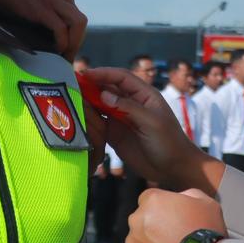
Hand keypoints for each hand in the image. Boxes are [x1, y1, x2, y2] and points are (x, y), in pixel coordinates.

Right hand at [0, 0, 86, 61]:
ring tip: (62, 58)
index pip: (77, 17)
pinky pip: (61, 30)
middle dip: (76, 42)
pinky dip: (61, 44)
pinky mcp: (43, 8)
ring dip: (72, 45)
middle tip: (65, 58)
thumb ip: (49, 12)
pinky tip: (53, 52)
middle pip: (81, 22)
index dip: (74, 37)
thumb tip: (54, 39)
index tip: (65, 51)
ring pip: (78, 25)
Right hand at [80, 68, 222, 193]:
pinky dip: (88, 120)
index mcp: (144, 95)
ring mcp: (122, 118)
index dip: (103, 73)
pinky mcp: (115, 134)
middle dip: (91, 85)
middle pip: (107, 89)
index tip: (85, 74)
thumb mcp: (151, 122)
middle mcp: (131, 103)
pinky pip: (99, 123)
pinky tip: (77, 118)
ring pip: (100, 105)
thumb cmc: (169, 142)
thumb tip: (104, 94)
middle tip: (70, 86)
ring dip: (87, 102)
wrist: (173, 169)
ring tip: (69, 101)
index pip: (121, 78)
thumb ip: (128, 107)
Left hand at [126, 188, 227, 242]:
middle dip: (153, 225)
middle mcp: (136, 219)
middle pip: (142, 219)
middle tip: (172, 237)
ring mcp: (133, 242)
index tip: (172, 219)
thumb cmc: (207, 231)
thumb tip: (178, 198)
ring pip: (139, 240)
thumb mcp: (205, 201)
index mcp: (152, 200)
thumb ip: (186, 195)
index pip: (149, 199)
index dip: (162, 209)